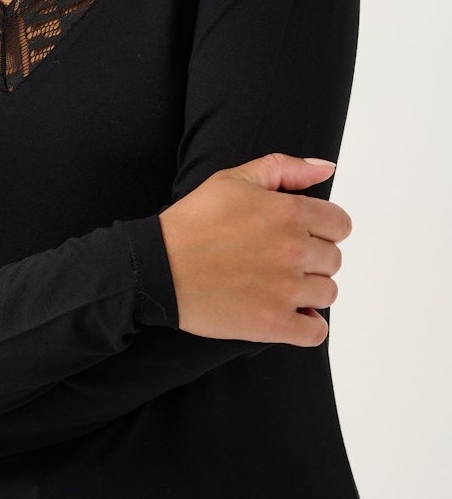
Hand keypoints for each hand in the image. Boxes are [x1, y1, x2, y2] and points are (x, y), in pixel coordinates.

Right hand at [158, 153, 350, 347]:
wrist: (159, 267)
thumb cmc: (194, 221)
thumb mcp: (234, 179)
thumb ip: (285, 168)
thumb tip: (327, 168)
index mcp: (289, 213)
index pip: (340, 225)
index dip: (323, 228)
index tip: (302, 234)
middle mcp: (294, 251)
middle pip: (334, 260)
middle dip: (312, 258)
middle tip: (279, 258)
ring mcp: (286, 290)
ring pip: (328, 293)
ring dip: (309, 289)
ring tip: (278, 283)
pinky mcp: (274, 324)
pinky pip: (316, 330)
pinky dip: (308, 324)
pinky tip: (287, 311)